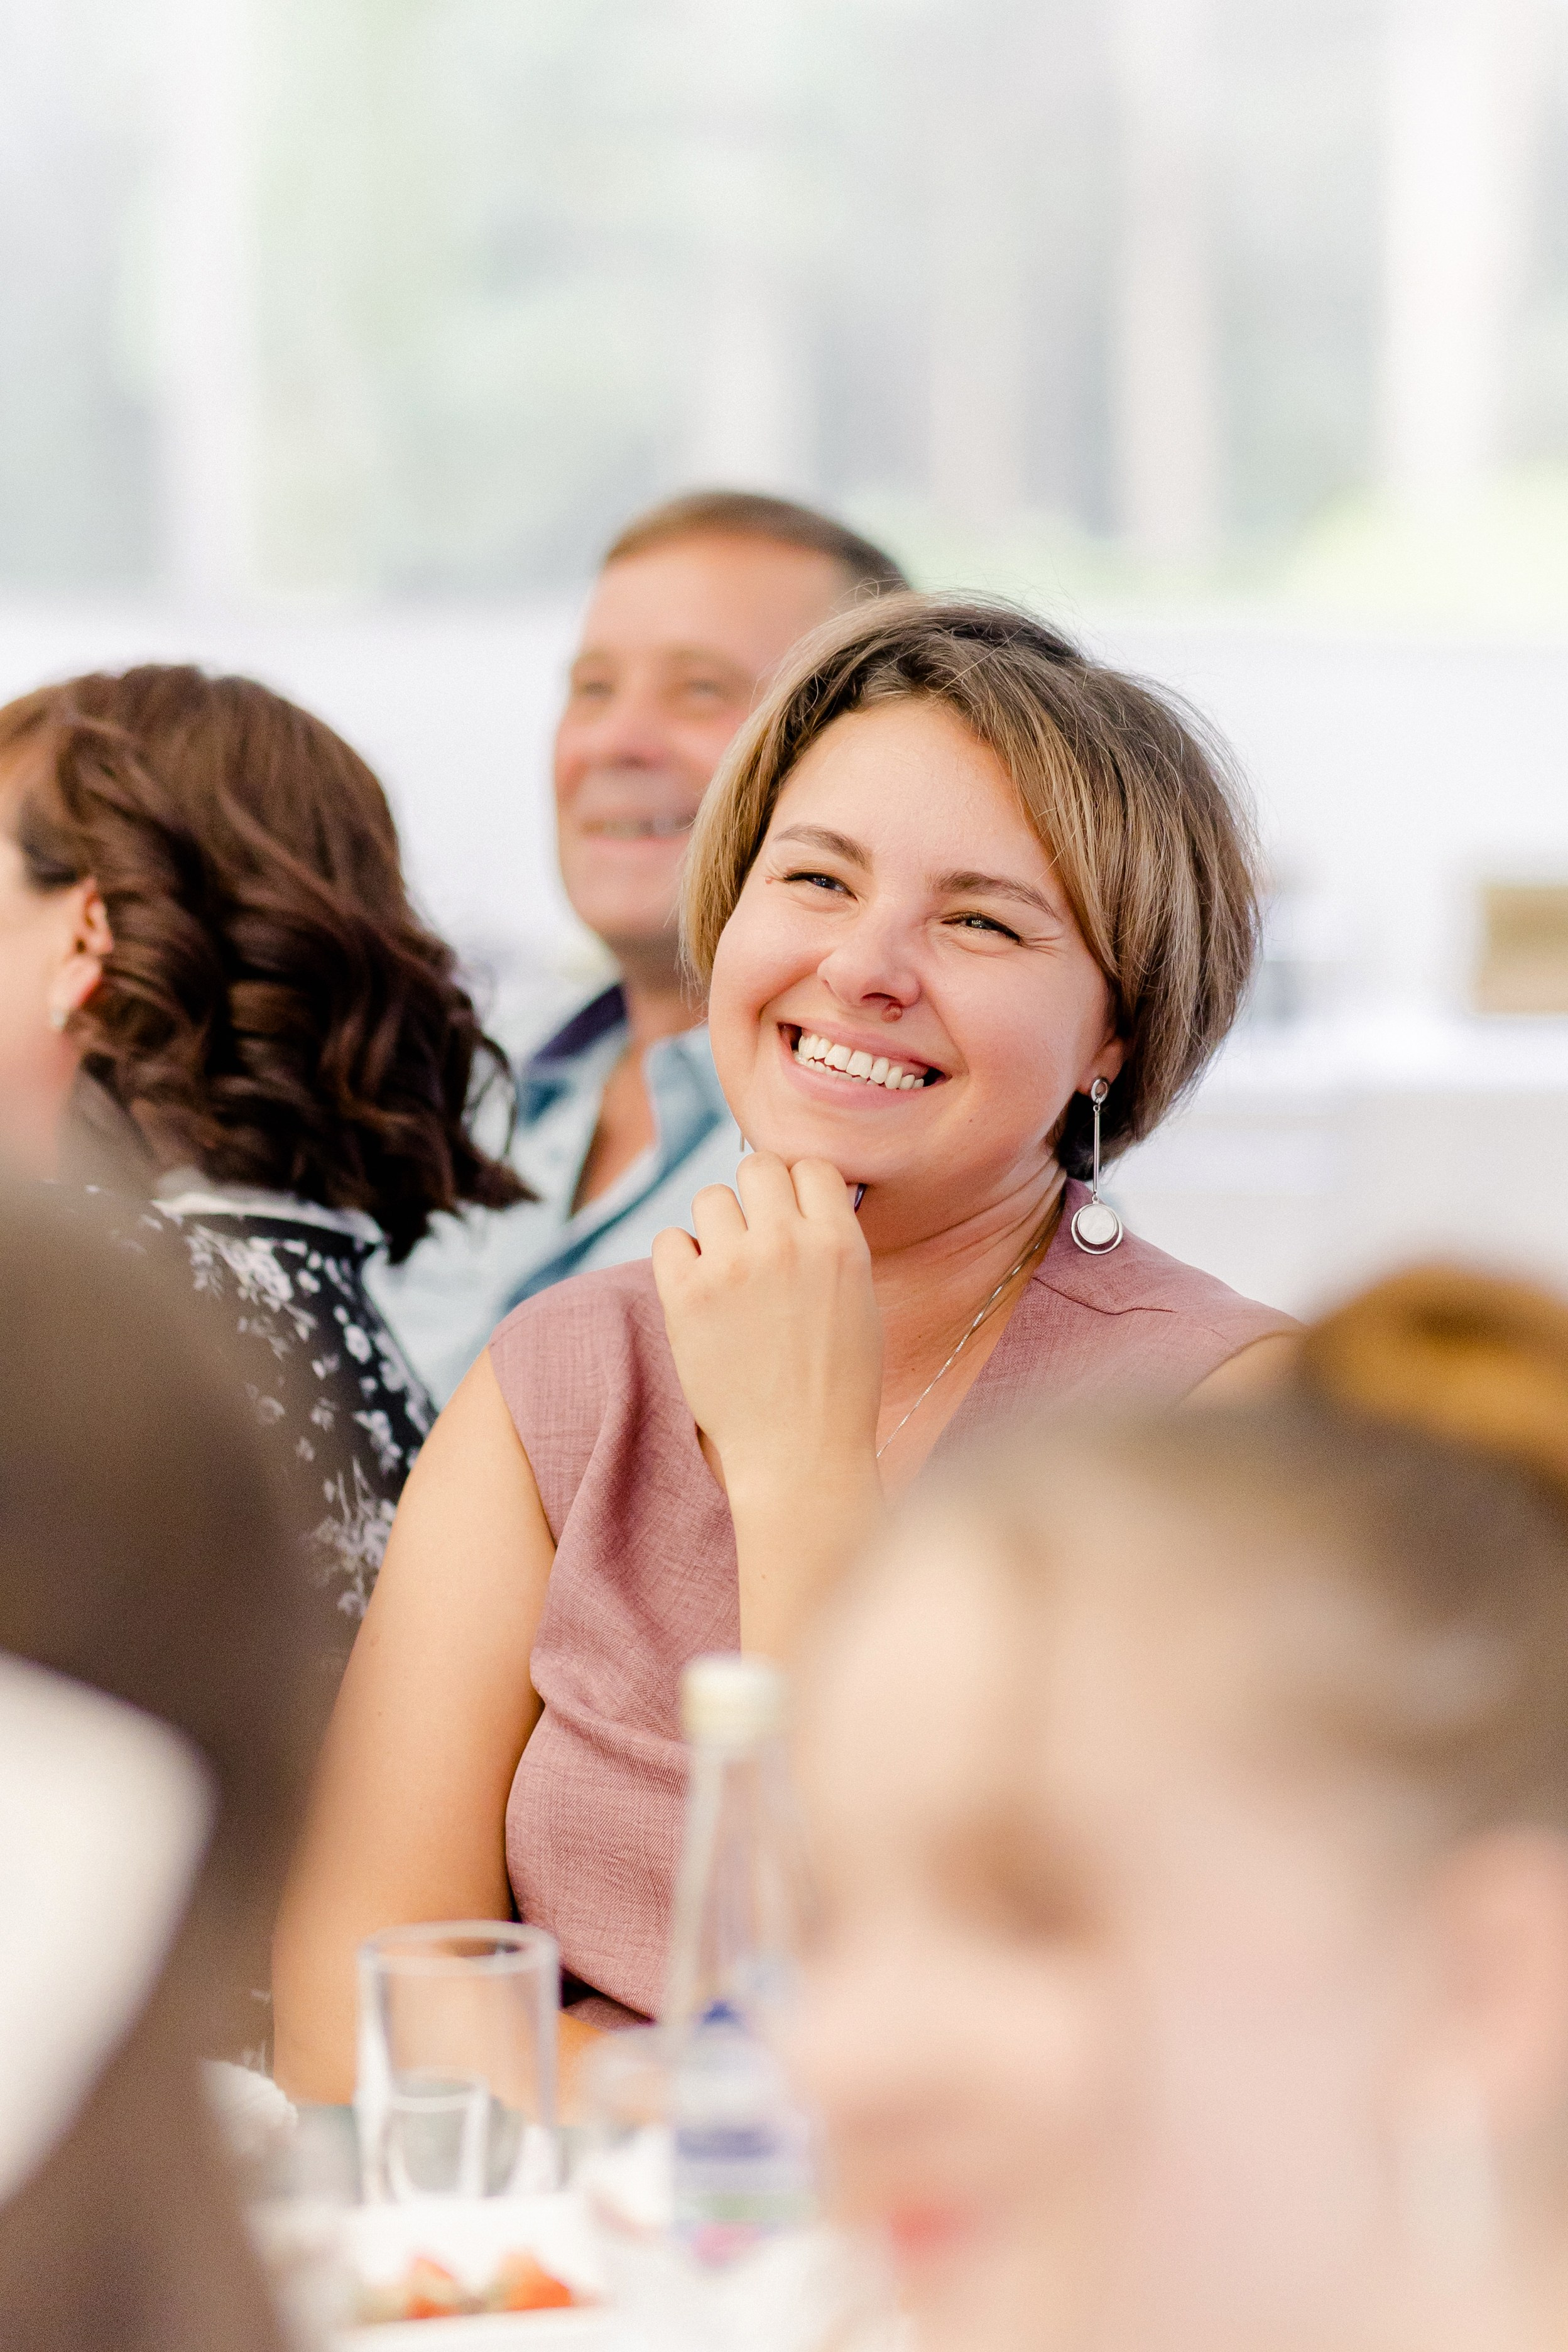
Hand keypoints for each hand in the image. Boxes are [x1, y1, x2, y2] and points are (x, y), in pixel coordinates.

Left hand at [652, 1153, 882, 1491]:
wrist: (799, 1453)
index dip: (799, 1188)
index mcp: (839, 1243)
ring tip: (728, 1270)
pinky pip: (669, 1239)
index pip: (811, 1165)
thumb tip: (800, 1198)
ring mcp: (732, 1267)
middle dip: (756, 1197)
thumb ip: (831, 1244)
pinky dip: (681, 1258)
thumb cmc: (837, 1384)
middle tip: (756, 1238)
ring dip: (717, 1226)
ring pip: (710, 1197)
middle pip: (757, 1167)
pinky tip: (699, 1290)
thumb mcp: (860, 1301)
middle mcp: (786, 1244)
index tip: (793, 1216)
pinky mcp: (685, 1296)